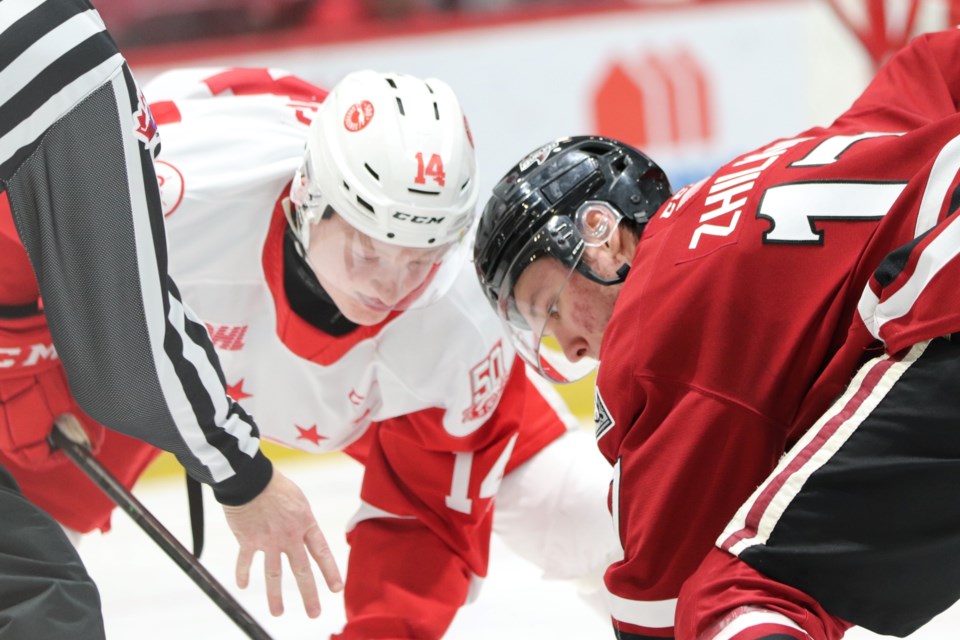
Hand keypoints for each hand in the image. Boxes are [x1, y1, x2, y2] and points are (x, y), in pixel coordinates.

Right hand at [222, 469, 342, 616]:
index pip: (321, 553)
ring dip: (275, 596)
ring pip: (273, 575)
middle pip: (301, 571)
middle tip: (314, 614)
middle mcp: (289, 537)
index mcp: (305, 524)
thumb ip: (301, 520)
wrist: (250, 478)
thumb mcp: (298, 500)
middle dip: (309, 595)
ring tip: (278, 613)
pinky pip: (245, 562)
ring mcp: (268, 541)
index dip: (330, 571)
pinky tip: (242, 586)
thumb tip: (301, 533)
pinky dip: (242, 574)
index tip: (336, 589)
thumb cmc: (275, 484)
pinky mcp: (248, 540)